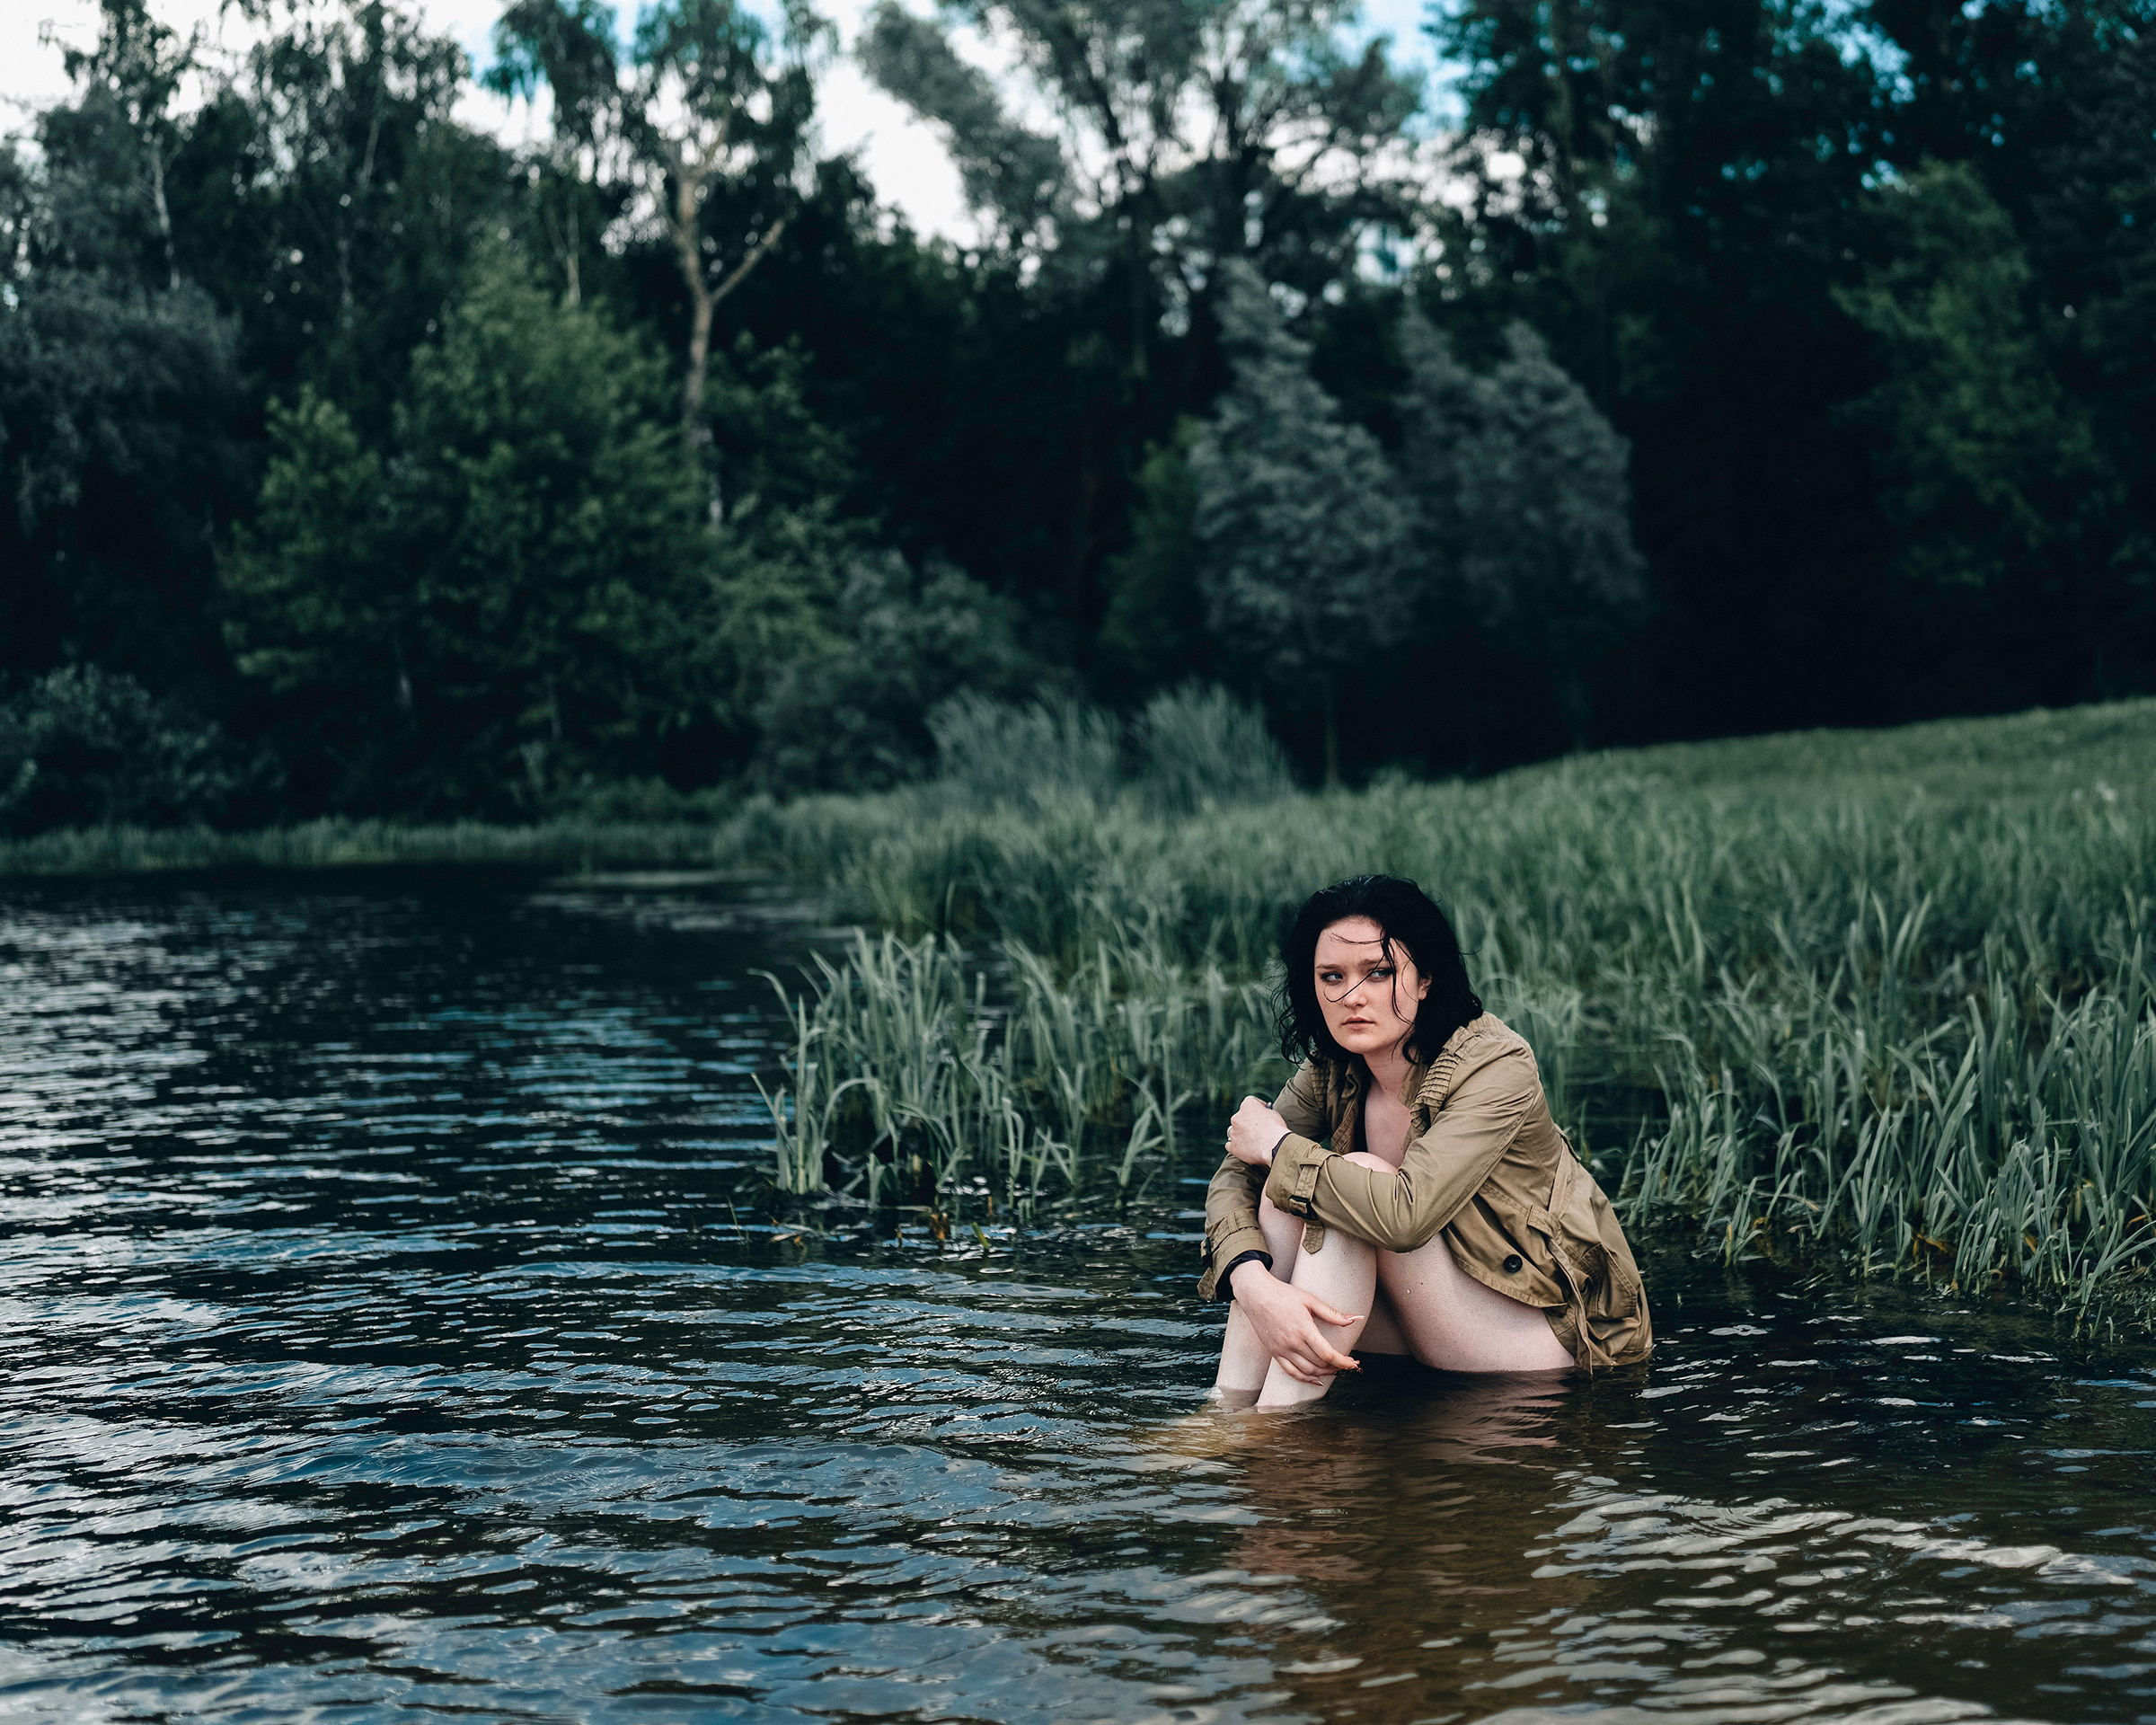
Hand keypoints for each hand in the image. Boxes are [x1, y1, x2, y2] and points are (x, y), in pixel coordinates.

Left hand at [1224, 1095, 1287, 1166]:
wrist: (1274, 1146)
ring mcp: (1233, 1132)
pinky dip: (1236, 1147)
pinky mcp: (1233, 1146)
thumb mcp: (1273, 1114)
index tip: (1261, 1112)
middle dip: (1247, 1123)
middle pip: (1240, 1118)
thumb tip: (1263, 1116)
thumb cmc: (1276, 1129)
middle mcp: (1237, 1117)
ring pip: (1234, 1132)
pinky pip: (1230, 1145)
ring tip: (1251, 1141)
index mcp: (1247, 1106)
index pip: (1249, 1102)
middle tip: (1256, 1130)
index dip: (1257, 1107)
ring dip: (1240, 1135)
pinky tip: (1244, 1150)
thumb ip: (1264, 1113)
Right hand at [1228, 1259, 1362, 1384]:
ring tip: (1335, 1370)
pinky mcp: (1274, 1353)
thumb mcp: (1310, 1300)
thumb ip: (1333, 1313)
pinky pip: (1291, 1373)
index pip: (1327, 1353)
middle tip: (1348, 1364)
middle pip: (1319, 1364)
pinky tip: (1316, 1380)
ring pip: (1307, 1372)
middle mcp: (1293, 1343)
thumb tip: (1355, 1319)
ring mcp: (1282, 1350)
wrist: (1256, 1295)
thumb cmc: (1284, 1294)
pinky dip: (1305, 1380)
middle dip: (1337, 1367)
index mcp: (1304, 1329)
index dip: (1343, 1361)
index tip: (1353, 1363)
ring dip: (1324, 1374)